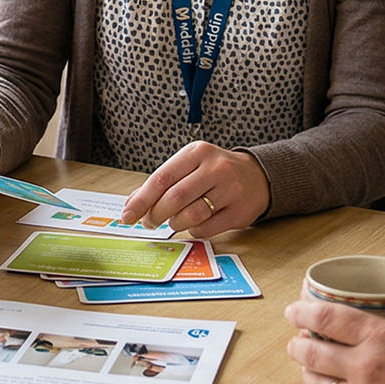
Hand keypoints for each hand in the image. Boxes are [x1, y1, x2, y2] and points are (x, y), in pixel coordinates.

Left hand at [120, 142, 266, 237]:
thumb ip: (161, 183)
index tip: (127, 215)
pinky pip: (206, 228)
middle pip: (175, 198)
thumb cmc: (213, 172)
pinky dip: (194, 230)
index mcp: (197, 152)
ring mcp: (230, 190)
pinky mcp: (239, 211)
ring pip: (191, 215)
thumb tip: (131, 204)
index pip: (162, 177)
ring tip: (174, 221)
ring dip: (175, 223)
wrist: (257, 176)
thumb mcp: (189, 166)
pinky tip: (194, 224)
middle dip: (156, 215)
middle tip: (149, 222)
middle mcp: (215, 168)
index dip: (141, 200)